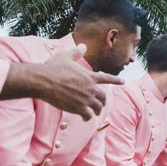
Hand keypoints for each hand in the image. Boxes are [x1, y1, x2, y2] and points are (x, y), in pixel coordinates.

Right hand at [4, 44, 123, 120]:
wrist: (43, 81)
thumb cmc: (53, 68)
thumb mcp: (66, 57)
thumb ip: (76, 52)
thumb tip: (83, 46)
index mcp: (89, 76)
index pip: (107, 78)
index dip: (116, 80)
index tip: (123, 82)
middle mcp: (91, 88)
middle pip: (103, 97)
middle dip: (103, 102)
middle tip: (101, 105)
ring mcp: (85, 99)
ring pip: (97, 108)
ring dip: (96, 111)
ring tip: (94, 113)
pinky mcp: (78, 108)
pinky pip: (88, 115)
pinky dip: (87, 118)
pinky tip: (85, 119)